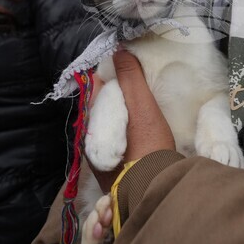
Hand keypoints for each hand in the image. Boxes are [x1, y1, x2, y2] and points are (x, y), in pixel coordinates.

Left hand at [88, 49, 175, 191]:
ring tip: (144, 105)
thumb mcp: (142, 107)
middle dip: (118, 92)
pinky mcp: (113, 171)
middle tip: (141, 83)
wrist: (153, 193)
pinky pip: (117, 142)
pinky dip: (127, 131)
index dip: (112, 72)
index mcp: (93, 120)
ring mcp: (100, 157)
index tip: (130, 66)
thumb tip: (119, 50)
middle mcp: (90, 139)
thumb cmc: (148, 148)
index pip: (97, 85)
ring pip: (110, 124)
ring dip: (123, 112)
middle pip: (103, 105)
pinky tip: (142, 131)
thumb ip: (130, 77)